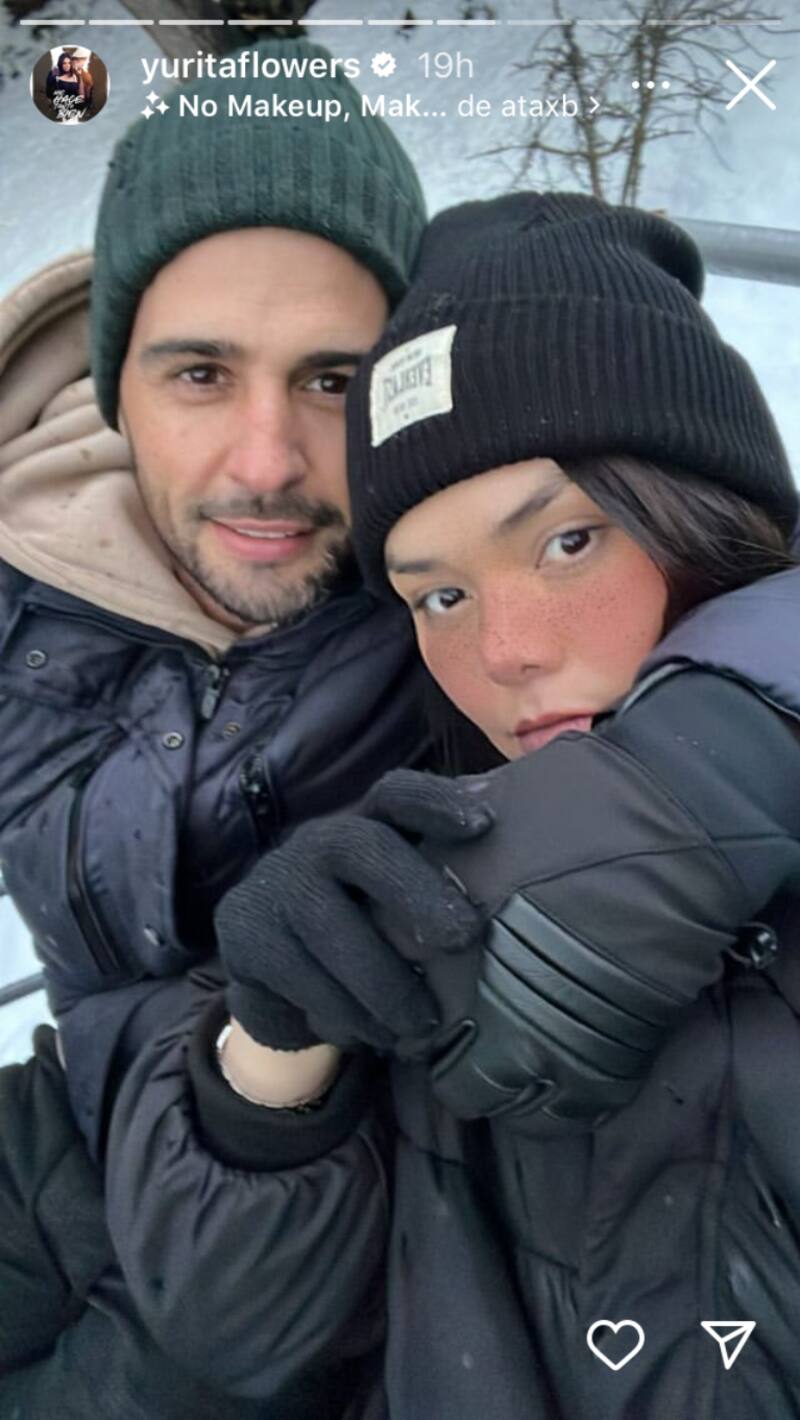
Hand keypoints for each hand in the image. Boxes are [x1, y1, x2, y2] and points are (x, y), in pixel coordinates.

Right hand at [215, 773, 492, 1056]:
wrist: (278, 986)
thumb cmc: (364, 936)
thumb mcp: (399, 907)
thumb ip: (446, 884)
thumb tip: (525, 877)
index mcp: (364, 825)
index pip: (396, 794)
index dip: (435, 801)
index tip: (484, 825)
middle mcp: (316, 842)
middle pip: (361, 846)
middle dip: (414, 889)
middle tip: (463, 936)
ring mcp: (275, 884)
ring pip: (331, 926)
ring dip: (382, 982)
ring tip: (421, 1023)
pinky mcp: (244, 932)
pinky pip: (300, 975)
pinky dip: (343, 1012)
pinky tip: (372, 1035)